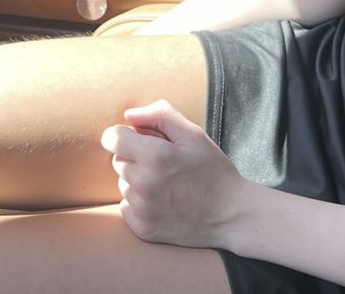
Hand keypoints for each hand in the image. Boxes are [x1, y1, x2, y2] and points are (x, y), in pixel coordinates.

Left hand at [100, 99, 248, 247]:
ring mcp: (142, 209)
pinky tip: (163, 202)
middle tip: (162, 163)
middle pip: (117, 160)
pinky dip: (139, 203)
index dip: (123, 135)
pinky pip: (126, 206)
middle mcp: (144, 184)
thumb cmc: (213, 170)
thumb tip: (129, 115)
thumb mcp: (194, 135)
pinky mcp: (142, 228)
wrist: (231, 215)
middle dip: (134, 157)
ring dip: (137, 181)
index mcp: (156, 156)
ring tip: (166, 184)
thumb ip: (160, 116)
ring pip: (123, 184)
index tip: (135, 139)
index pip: (113, 138)